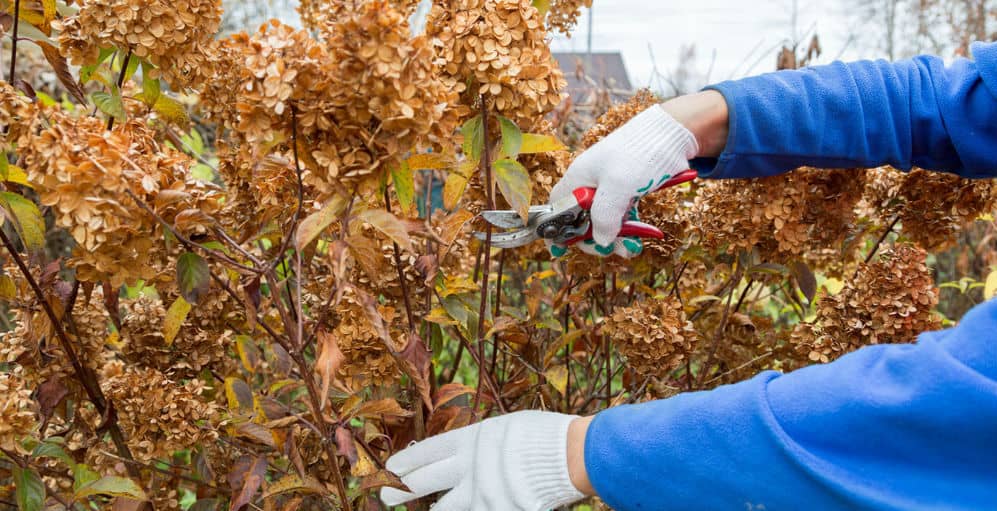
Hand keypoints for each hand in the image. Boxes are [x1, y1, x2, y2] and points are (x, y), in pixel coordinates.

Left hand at [380, 411, 586, 510]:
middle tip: (385, 497)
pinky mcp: (498, 510)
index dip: (408, 460)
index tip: (391, 467)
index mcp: (471, 439)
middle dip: (403, 490)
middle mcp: (470, 467)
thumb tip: (466, 454)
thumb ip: (482, 444)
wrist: (571, 454)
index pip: (429, 452)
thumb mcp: (506, 429)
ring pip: (447, 508)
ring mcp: (482, 494)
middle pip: (427, 481)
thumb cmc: (543, 436)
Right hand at [548, 91, 728, 257]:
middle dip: (593, 238)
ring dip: (614, 238)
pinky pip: (622, 216)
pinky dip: (629, 230)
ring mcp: (610, 188)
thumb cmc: (639, 155)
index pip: (557, 206)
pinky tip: (639, 240)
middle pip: (581, 219)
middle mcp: (591, 184)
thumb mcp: (618, 186)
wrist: (671, 135)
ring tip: (629, 249)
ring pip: (604, 220)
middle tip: (607, 250)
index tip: (562, 249)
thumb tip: (601, 241)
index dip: (556, 228)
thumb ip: (604, 216)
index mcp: (579, 178)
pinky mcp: (628, 191)